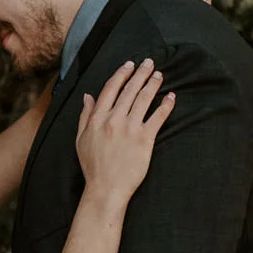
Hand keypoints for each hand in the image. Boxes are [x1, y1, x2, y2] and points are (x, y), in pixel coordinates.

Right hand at [75, 59, 175, 210]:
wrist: (106, 189)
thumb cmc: (93, 167)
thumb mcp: (81, 139)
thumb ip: (85, 116)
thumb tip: (88, 96)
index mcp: (98, 118)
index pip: (111, 88)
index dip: (122, 74)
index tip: (129, 65)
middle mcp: (114, 120)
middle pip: (129, 90)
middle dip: (141, 73)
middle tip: (149, 63)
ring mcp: (130, 129)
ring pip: (144, 99)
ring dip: (153, 84)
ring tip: (159, 75)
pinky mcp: (145, 140)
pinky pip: (157, 117)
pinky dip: (165, 105)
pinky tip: (171, 97)